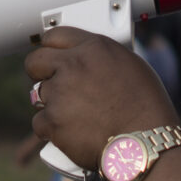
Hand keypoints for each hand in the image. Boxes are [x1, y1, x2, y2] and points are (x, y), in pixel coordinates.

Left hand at [24, 27, 179, 169]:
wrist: (143, 143)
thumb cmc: (146, 109)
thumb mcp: (131, 67)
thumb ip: (100, 59)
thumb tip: (85, 63)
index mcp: (94, 48)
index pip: (54, 36)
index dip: (52, 50)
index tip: (52, 59)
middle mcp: (73, 66)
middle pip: (35, 62)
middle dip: (40, 73)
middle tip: (54, 86)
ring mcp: (59, 94)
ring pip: (38, 95)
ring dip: (51, 104)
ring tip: (76, 116)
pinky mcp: (51, 121)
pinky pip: (40, 123)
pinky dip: (52, 130)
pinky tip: (73, 133)